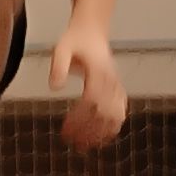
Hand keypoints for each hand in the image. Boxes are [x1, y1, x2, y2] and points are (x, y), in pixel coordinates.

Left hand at [51, 20, 125, 152]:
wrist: (92, 29)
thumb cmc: (75, 40)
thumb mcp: (61, 49)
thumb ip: (58, 67)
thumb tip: (55, 88)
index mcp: (98, 71)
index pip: (91, 101)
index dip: (80, 118)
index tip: (66, 130)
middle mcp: (110, 80)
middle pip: (104, 112)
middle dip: (90, 130)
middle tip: (74, 144)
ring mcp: (115, 85)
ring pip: (115, 115)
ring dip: (102, 132)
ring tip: (86, 145)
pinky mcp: (116, 88)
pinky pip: (120, 111)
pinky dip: (112, 126)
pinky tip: (101, 139)